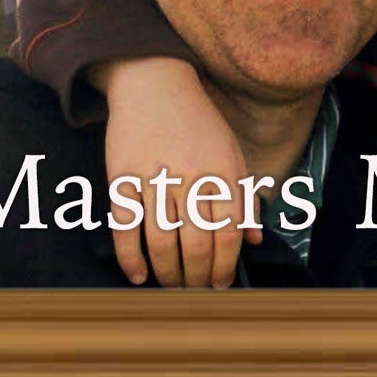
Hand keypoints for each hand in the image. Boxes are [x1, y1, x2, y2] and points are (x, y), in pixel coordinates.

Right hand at [90, 58, 261, 287]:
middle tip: (195, 293)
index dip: (225, 265)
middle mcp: (191, 177)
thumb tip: (254, 240)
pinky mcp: (122, 177)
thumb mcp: (232, 152)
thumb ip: (245, 196)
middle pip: (197, 243)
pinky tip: (138, 275)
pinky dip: (130, 256)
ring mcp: (155, 178)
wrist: (154, 83)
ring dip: (168, 272)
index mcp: (222, 171)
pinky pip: (125, 227)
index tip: (221, 284)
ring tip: (172, 287)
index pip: (229, 232)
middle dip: (198, 277)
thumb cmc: (198, 122)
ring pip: (163, 241)